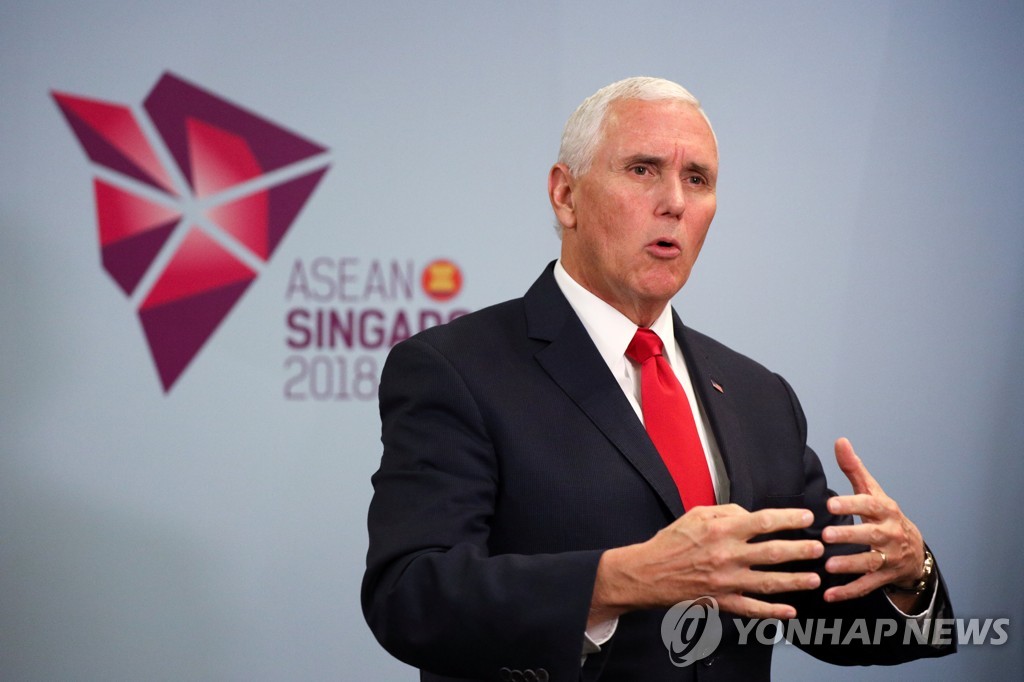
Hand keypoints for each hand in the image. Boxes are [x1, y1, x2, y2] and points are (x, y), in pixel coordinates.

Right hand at [590, 504, 823, 625]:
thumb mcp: (696, 514)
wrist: (647, 573)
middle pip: (773, 552)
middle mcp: (727, 556)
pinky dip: (773, 612)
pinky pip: (752, 609)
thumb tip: (751, 514)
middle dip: (801, 551)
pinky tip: (790, 612)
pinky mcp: (721, 601)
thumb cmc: (671, 541)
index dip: (789, 519)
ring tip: (814, 579)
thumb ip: (727, 511)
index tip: (807, 518)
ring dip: (795, 581)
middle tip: (820, 548)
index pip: (764, 521)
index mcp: (722, 530)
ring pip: (769, 582)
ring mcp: (726, 581)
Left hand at [821, 438, 924, 602]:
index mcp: (884, 510)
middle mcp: (888, 534)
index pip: (868, 505)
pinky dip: (848, 592)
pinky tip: (829, 595)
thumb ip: (854, 468)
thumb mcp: (872, 491)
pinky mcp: (884, 577)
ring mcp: (888, 558)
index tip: (830, 504)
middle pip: (870, 536)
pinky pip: (866, 586)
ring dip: (849, 566)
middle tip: (825, 535)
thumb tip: (840, 441)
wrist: (914, 549)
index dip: (851, 504)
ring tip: (828, 566)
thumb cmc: (884, 515)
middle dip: (849, 536)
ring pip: (869, 563)